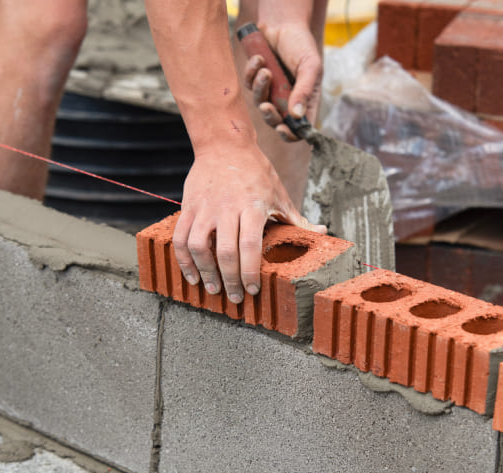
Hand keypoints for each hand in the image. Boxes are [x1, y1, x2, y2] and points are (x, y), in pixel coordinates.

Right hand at [172, 143, 326, 303]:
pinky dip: (183, 260)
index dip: (250, 272)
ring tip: (212, 289)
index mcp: (252, 207)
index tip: (253, 289)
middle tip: (235, 298)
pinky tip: (192, 274)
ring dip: (205, 273)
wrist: (224, 144)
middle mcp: (227, 209)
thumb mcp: (279, 192)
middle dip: (230, 281)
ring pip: (199, 247)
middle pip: (226, 253)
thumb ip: (296, 217)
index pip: (250, 246)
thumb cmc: (256, 170)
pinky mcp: (188, 206)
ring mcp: (205, 208)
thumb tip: (321, 231)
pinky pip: (181, 237)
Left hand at [243, 21, 322, 140]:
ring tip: (265, 70)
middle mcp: (287, 99)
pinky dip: (251, 73)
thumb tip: (296, 117)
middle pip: (276, 122)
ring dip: (260, 88)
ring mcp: (271, 90)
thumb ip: (304, 91)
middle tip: (266, 106)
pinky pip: (248, 85)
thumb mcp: (310, 66)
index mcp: (305, 100)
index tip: (282, 129)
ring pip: (260, 103)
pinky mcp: (256, 80)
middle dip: (269, 116)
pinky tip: (259, 59)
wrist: (282, 23)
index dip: (290, 134)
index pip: (299, 128)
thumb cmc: (301, 44)